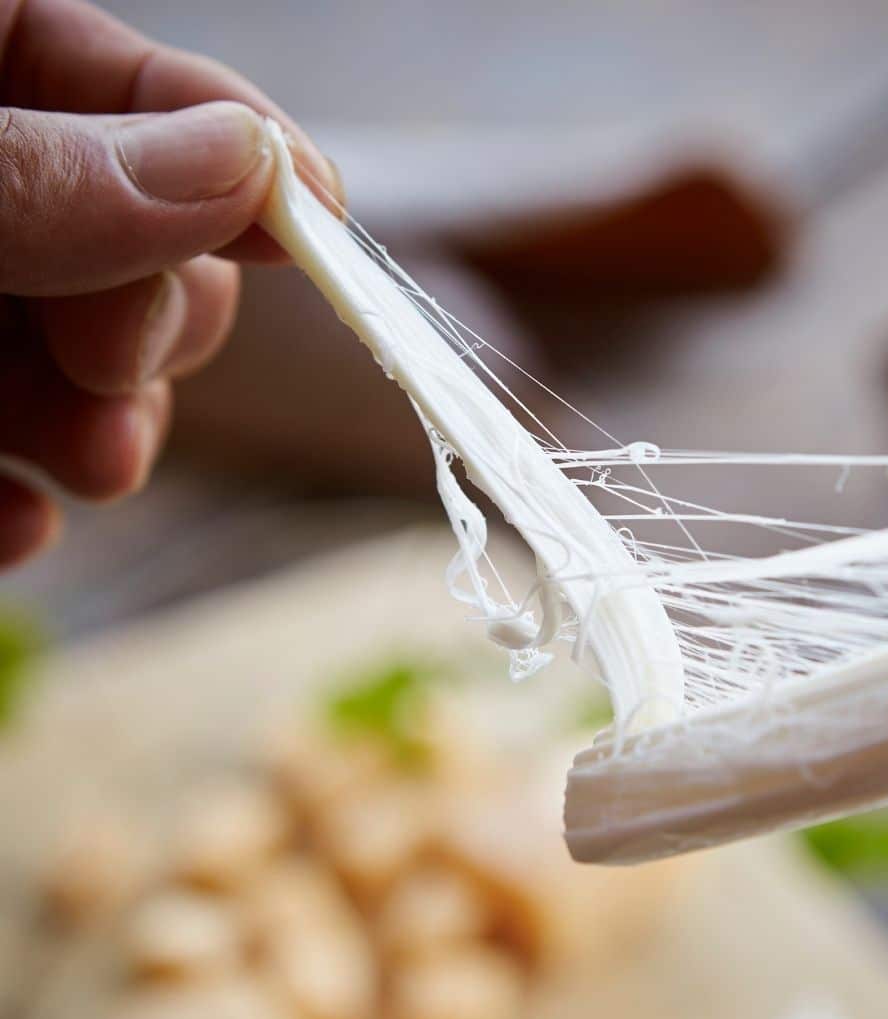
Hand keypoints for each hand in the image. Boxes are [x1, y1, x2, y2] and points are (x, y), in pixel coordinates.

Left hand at [0, 0, 339, 566]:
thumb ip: (52, 173)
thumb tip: (246, 164)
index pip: (138, 93)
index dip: (240, 149)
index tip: (324, 220)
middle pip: (135, 245)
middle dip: (154, 322)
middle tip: (108, 367)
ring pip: (86, 366)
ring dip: (107, 428)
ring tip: (93, 470)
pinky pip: (4, 458)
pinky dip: (18, 503)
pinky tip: (16, 524)